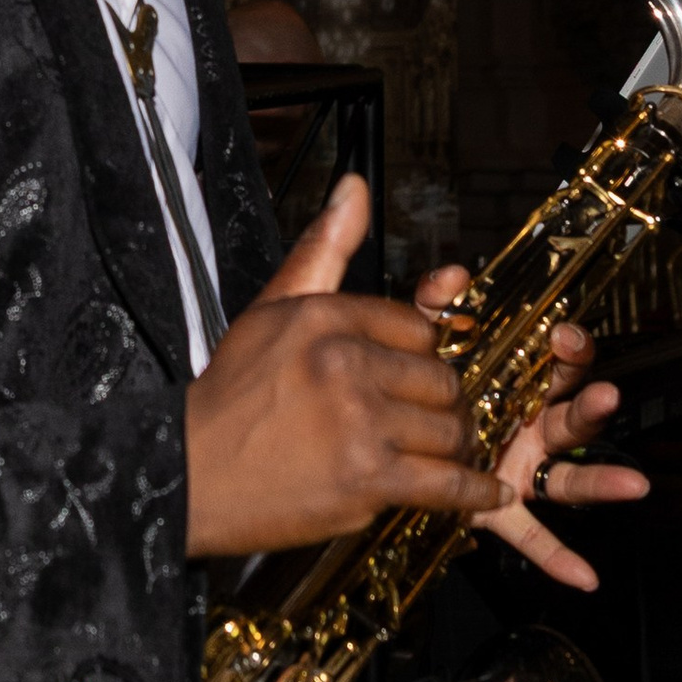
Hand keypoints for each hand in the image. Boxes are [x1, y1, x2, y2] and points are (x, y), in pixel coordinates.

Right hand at [183, 176, 507, 557]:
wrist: (189, 473)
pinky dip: (475, 493)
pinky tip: (492, 494)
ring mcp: (359, 423)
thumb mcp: (271, 309)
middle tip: (431, 419)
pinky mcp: (368, 480)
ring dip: (456, 448)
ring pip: (449, 429)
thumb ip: (323, 249)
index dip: (421, 353)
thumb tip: (356, 187)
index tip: (416, 375)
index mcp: (325, 317)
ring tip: (448, 454)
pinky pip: (447, 484)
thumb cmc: (232, 393)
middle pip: (441, 379)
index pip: (417, 325)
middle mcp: (345, 363)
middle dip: (442, 403)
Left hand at [412, 263, 649, 593]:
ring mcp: (518, 464)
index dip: (569, 347)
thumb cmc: (401, 380)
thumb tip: (452, 276)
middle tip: (604, 394)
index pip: (556, 358)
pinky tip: (583, 577)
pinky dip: (556, 556)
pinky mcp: (498, 504)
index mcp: (514, 377)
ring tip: (631, 484)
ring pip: (567, 472)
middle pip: (570, 413)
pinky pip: (530, 534)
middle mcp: (525, 421)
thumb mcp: (415, 336)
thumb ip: (433, 304)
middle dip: (590, 404)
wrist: (365, 431)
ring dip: (601, 479)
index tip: (565, 336)